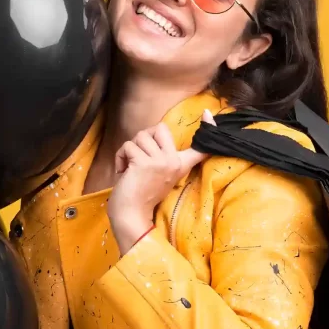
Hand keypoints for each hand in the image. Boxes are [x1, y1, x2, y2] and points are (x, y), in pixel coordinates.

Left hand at [107, 110, 214, 252]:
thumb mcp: (159, 174)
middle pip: (160, 128)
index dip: (206, 128)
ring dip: (129, 150)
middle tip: (140, 156)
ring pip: (140, 136)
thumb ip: (162, 157)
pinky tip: (123, 172)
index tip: (208, 113)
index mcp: (180, 165)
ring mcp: (160, 161)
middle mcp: (174, 161)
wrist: (131, 215)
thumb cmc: (141, 195)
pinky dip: (120, 157)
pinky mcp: (144, 162)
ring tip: (129, 168)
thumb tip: (154, 133)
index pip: (200, 147)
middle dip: (144, 137)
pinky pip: (128, 146)